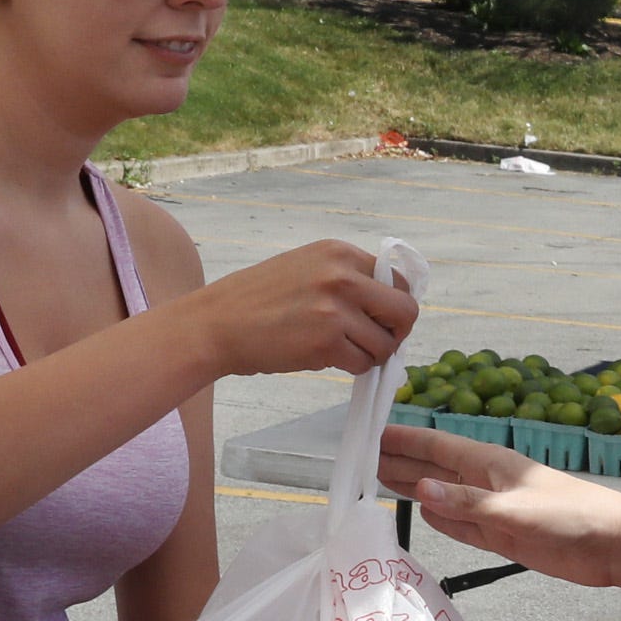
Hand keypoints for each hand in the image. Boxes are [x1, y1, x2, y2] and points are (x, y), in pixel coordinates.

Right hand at [191, 241, 419, 378]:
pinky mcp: (326, 342)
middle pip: (405, 312)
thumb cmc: (259, 301)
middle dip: (395, 333)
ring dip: (369, 355)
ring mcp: (335, 309)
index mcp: (339, 253)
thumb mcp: (307, 268)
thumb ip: (348, 278)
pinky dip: (350, 367)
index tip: (382, 320)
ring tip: (338, 349)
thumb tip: (392, 305)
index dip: (395, 306)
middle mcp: (342, 276)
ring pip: (385, 345)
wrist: (216, 323)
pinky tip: (322, 357)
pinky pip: (362, 363)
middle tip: (375, 342)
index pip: (398, 281)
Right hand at [381, 424, 620, 586]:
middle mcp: (487, 482)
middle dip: (399, 462)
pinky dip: (440, 520)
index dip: (403, 440)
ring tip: (380, 481)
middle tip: (360, 459)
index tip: (370, 434)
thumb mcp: (514, 511)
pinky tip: (423, 514)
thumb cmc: (572, 516)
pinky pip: (461, 525)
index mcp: (490, 463)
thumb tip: (419, 491)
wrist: (616, 545)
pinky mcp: (503, 536)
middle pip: (433, 469)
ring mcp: (495, 510)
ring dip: (414, 490)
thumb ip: (466, 505)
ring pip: (443, 496)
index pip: (436, 447)